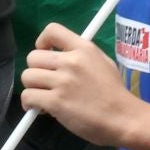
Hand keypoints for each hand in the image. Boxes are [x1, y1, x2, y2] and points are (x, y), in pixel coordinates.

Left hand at [21, 23, 138, 148]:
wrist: (122, 118)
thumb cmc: (114, 92)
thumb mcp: (104, 63)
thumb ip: (81, 56)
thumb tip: (59, 56)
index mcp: (85, 49)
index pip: (52, 30)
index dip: (42, 42)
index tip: (46, 53)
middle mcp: (71, 61)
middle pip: (33, 57)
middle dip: (36, 71)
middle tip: (47, 83)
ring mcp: (62, 81)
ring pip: (27, 77)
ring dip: (33, 88)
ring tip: (45, 97)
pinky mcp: (55, 101)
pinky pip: (27, 96)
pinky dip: (30, 104)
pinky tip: (43, 109)